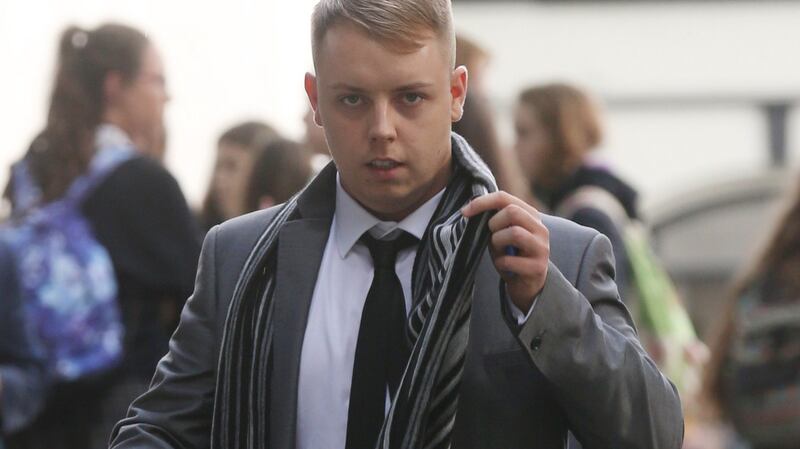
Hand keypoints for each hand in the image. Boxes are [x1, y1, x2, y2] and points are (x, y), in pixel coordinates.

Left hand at [462, 191, 548, 313]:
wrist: (528, 284)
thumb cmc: (511, 254)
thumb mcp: (502, 232)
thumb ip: (494, 219)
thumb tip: (468, 209)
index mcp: (530, 215)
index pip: (504, 198)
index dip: (482, 202)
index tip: (465, 211)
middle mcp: (540, 228)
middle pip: (512, 212)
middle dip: (493, 223)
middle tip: (491, 236)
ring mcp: (541, 247)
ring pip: (514, 233)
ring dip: (497, 242)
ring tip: (498, 251)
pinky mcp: (538, 267)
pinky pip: (510, 260)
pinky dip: (500, 263)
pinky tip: (503, 265)